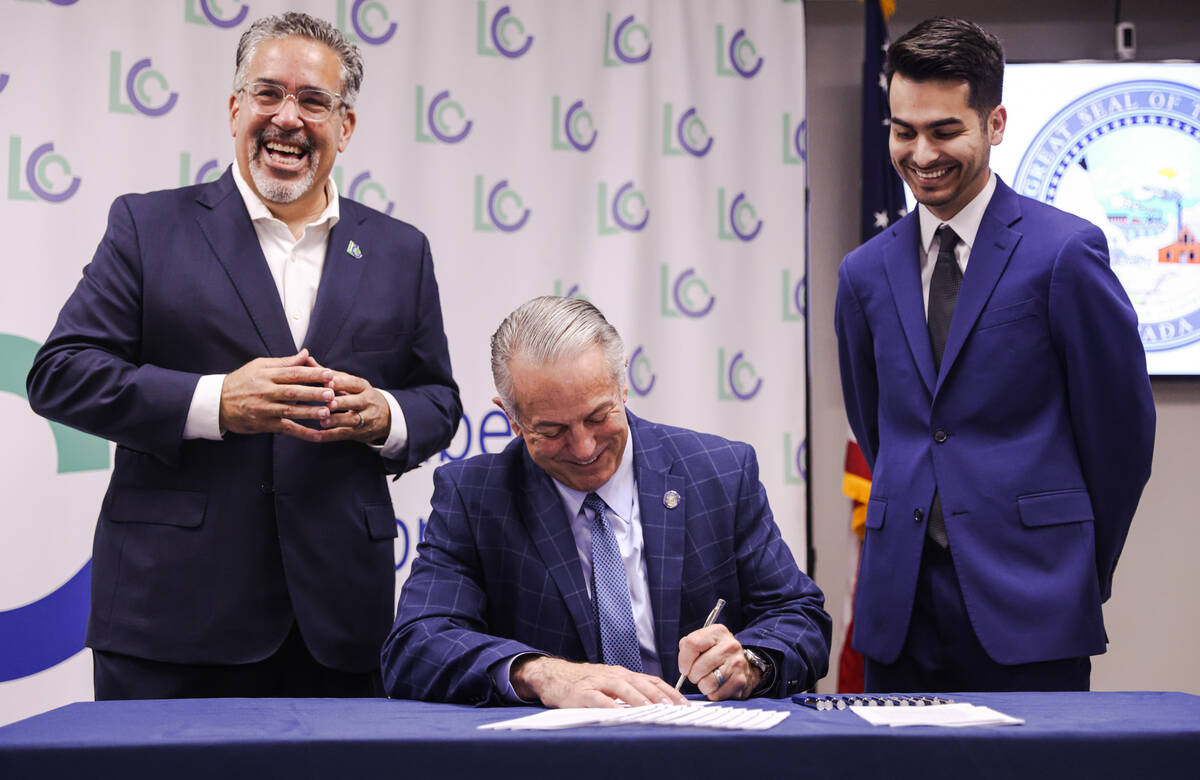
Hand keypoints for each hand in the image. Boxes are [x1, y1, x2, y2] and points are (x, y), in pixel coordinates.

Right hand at [219, 349, 335, 438]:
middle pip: (293, 392)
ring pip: (290, 411)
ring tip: (327, 412)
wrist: (216, 403)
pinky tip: (318, 436)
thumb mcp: (259, 366)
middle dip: (313, 393)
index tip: (329, 374)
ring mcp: (265, 410)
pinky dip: (302, 434)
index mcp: (266, 375)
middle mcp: (266, 392)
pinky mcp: (265, 424)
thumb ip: (284, 362)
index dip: (311, 374)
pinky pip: (286, 429)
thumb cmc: (241, 381)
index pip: (292, 373)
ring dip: (310, 413)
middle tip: (331, 393)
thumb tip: (305, 353)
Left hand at [306, 361, 391, 443]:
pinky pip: (345, 434)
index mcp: (363, 387)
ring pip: (353, 419)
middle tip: (328, 402)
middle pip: (356, 401)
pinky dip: (331, 435)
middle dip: (342, 402)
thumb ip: (328, 374)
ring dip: (337, 420)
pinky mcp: (360, 433)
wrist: (387, 416)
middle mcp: (367, 401)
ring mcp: (366, 418)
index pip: (353, 383)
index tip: (328, 382)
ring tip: (323, 420)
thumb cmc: (360, 396)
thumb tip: (306, 358)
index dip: (341, 383)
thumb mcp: (349, 384)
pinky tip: (318, 435)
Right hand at [511, 657, 688, 708]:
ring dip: (640, 699)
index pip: (652, 680)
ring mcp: (598, 682)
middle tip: (673, 708)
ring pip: (623, 688)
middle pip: (641, 683)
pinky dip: (610, 705)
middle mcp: (614, 675)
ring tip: (652, 710)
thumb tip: (656, 704)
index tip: (684, 704)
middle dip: (660, 696)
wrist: (554, 675)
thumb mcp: (610, 683)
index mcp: (623, 674)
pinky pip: (598, 699)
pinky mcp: (582, 693)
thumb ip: (629, 691)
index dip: (669, 692)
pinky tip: (619, 713)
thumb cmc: (584, 683)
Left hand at [677, 624, 759, 700]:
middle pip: (698, 667)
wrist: (746, 665)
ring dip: (703, 686)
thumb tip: (684, 665)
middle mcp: (730, 646)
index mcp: (718, 632)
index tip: (685, 667)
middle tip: (699, 675)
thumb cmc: (719, 654)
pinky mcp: (740, 682)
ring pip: (706, 683)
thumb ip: (689, 647)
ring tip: (709, 680)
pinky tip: (719, 686)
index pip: (692, 644)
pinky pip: (716, 695)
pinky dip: (713, 694)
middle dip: (693, 676)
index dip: (684, 660)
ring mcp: (737, 664)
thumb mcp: (705, 642)